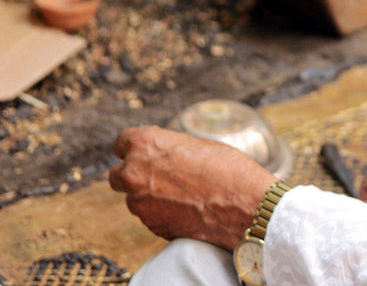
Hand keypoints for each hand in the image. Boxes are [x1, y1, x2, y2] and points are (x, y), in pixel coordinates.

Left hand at [109, 125, 277, 248]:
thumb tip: (161, 155)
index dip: (134, 146)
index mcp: (145, 145)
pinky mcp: (150, 226)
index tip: (145, 151)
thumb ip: (170, 148)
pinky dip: (162, 211)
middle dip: (135, 173)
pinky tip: (186, 207)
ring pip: (134, 197)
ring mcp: (140, 203)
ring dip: (150, 195)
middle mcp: (134, 173)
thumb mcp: (199, 144)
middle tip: (160, 174)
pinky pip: (149, 215)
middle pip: (118, 173)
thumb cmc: (230, 170)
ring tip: (183, 192)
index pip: (121, 142)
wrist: (246, 208)